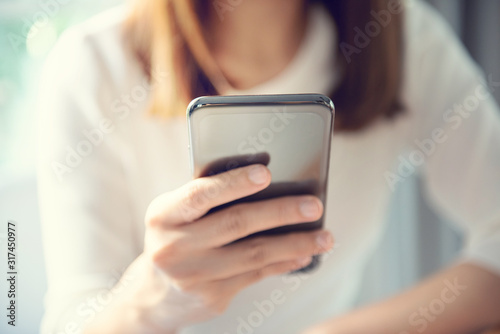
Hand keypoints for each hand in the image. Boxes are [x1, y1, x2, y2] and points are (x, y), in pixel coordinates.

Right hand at [108, 164, 333, 332]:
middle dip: (280, 212)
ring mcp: (194, 276)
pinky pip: (256, 275)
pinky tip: (303, 255)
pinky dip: (283, 263)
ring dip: (294, 243)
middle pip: (236, 224)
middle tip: (314, 205)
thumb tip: (267, 184)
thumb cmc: (175, 237)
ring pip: (253, 254)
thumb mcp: (176, 213)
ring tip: (324, 237)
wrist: (155, 293)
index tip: (266, 173)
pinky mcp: (212, 297)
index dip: (234, 183)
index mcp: (163, 215)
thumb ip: (208, 199)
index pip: (200, 195)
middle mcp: (174, 247)